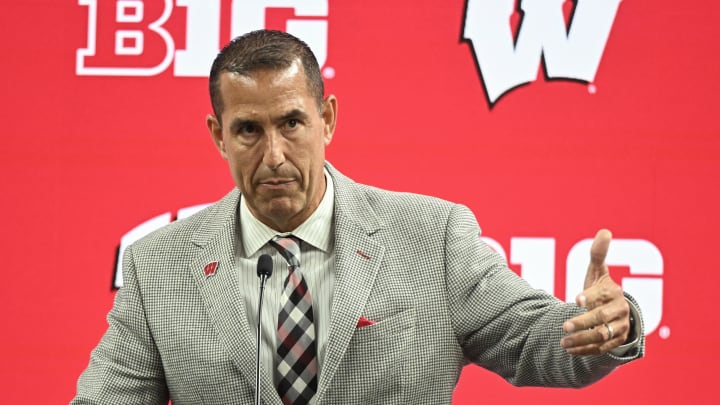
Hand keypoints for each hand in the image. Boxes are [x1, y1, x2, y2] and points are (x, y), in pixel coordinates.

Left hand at [560, 229, 629, 354]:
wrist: (617, 312)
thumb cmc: (602, 289)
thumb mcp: (598, 272)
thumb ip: (598, 254)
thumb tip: (604, 231)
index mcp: (613, 292)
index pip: (602, 294)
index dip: (590, 297)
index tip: (576, 300)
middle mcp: (618, 311)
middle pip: (601, 318)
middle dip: (582, 323)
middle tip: (564, 326)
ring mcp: (618, 328)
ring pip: (601, 336)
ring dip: (581, 340)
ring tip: (562, 341)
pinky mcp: (615, 342)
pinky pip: (600, 348)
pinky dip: (584, 350)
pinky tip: (569, 349)